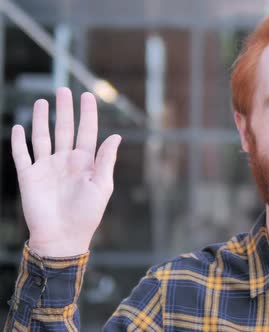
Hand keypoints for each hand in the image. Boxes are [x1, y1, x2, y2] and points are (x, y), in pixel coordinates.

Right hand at [11, 87, 120, 256]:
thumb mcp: (102, 186)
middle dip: (65, 110)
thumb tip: (116, 136)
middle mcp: (65, 161)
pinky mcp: (29, 176)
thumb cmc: (86, 214)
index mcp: (85, 163)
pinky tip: (20, 126)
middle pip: (64, 129)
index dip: (87, 114)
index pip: (87, 132)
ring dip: (43, 120)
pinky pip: (22, 154)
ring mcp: (46, 167)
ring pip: (43, 137)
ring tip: (43, 102)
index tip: (87, 95)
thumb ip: (106, 160)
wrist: (62, 237)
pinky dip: (20, 141)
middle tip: (64, 90)